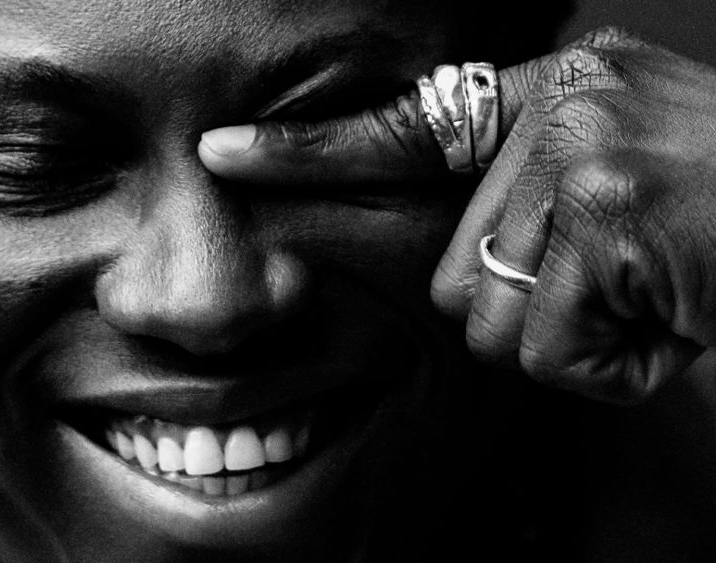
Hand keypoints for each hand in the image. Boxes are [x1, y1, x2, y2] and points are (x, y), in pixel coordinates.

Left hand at [198, 27, 715, 404]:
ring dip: (574, 339)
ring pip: (491, 319)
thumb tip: (458, 264)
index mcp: (557, 91)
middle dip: (531, 307)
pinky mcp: (604, 222)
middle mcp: (563, 105)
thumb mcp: (629, 174)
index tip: (220, 155)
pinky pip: (547, 351)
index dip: (305, 150)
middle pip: (453, 270)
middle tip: (629, 281)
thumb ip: (533, 194)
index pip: (405, 129)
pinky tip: (676, 317)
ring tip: (658, 295)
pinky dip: (612, 367)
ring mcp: (581, 159)